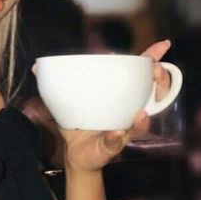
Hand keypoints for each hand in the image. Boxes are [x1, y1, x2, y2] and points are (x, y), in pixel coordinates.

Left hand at [58, 39, 171, 172]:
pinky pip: (119, 140)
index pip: (141, 74)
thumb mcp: (67, 101)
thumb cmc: (78, 124)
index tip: (163, 45)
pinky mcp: (114, 144)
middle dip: (160, 81)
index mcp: (121, 96)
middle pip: (155, 94)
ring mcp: (124, 128)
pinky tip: (119, 131)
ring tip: (141, 111)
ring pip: (143, 120)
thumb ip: (56, 84)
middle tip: (156, 70)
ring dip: (143, 116)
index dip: (152, 57)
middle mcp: (129, 110)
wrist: (77, 154)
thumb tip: (36, 66)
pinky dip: (119, 135)